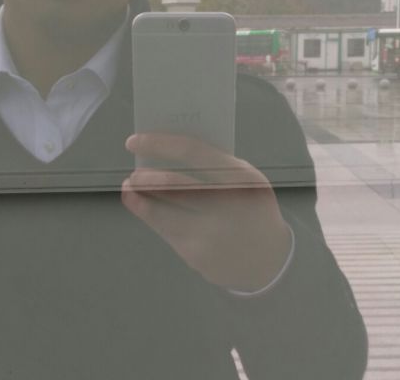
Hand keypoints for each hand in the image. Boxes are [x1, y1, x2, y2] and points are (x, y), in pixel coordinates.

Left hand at [121, 133, 291, 291]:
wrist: (270, 258)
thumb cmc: (250, 207)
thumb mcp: (244, 178)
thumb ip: (215, 164)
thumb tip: (166, 151)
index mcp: (239, 175)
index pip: (192, 152)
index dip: (159, 144)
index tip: (135, 142)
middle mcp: (226, 204)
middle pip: (175, 184)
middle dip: (147, 177)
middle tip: (134, 172)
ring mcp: (212, 232)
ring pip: (163, 212)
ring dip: (140, 199)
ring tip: (130, 187)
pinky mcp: (198, 255)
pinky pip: (166, 232)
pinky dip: (149, 217)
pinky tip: (141, 207)